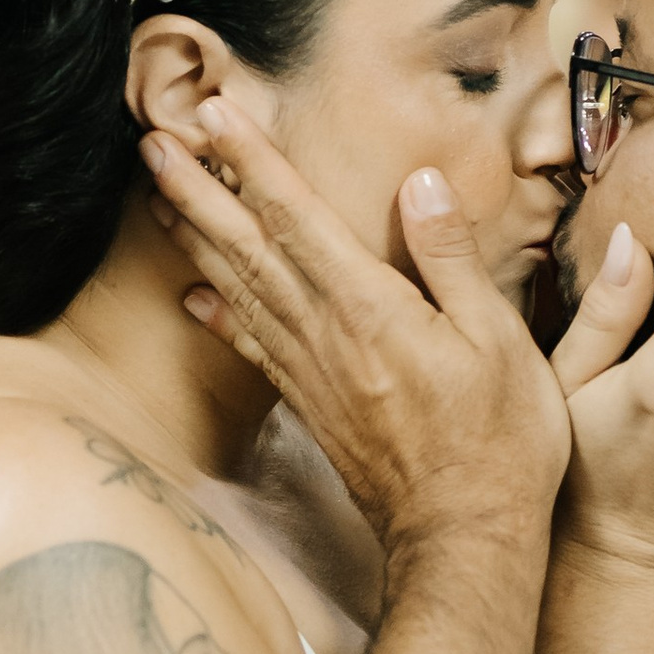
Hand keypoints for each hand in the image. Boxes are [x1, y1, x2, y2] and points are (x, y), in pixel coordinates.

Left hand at [146, 104, 568, 559]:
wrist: (465, 539)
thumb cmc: (499, 441)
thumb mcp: (499, 341)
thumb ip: (451, 260)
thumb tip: (418, 183)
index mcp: (371, 310)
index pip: (300, 218)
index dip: (255, 162)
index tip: (216, 114)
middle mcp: (326, 337)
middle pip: (249, 248)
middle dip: (199, 189)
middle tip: (154, 140)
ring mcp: (311, 374)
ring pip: (239, 291)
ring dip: (196, 238)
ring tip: (157, 195)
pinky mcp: (311, 407)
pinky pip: (253, 347)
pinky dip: (219, 314)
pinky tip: (192, 296)